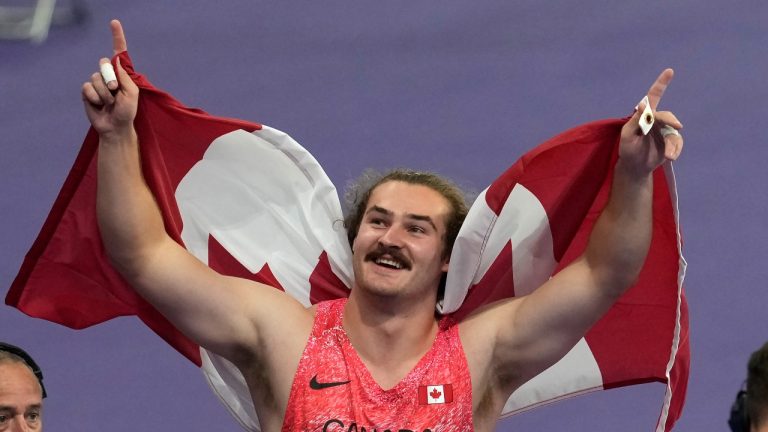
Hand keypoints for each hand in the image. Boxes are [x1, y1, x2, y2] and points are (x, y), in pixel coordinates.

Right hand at [81, 20, 137, 141]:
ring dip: (104, 93)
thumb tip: (115, 61)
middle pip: (104, 64)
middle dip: (110, 78)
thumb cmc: (127, 111)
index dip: (117, 37)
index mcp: (122, 74)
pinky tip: (99, 105)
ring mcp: (98, 83)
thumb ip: (124, 77)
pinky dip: (94, 97)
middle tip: (115, 92)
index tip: (114, 22)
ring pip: (95, 78)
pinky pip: (87, 87)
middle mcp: (109, 75)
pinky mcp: (88, 91)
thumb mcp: (131, 93)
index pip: (119, 52)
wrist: (115, 126)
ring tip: (109, 103)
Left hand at [618, 68, 683, 176]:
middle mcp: (656, 121)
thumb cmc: (628, 149)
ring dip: (672, 143)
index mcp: (644, 116)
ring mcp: (664, 131)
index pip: (653, 97)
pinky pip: (677, 143)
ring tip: (668, 155)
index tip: (669, 71)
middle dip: (671, 120)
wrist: (635, 167)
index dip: (661, 84)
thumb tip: (643, 104)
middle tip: (677, 125)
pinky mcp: (670, 142)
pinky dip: (676, 150)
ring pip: (674, 132)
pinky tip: (670, 157)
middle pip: (667, 116)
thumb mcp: (627, 135)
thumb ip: (635, 120)